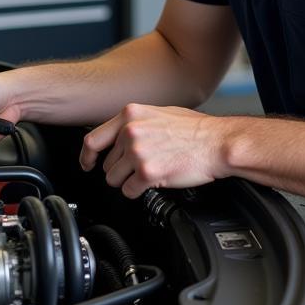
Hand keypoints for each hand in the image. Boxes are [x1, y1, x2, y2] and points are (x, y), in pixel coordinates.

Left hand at [80, 103, 231, 199]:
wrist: (217, 142)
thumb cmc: (195, 130)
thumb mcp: (158, 113)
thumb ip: (134, 123)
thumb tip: (119, 136)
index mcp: (130, 115)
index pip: (93, 139)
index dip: (87, 156)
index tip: (87, 163)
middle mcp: (130, 132)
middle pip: (107, 163)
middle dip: (120, 169)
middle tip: (140, 167)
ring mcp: (138, 152)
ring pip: (115, 179)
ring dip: (129, 181)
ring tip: (149, 173)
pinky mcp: (148, 173)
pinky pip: (129, 191)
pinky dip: (139, 191)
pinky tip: (154, 181)